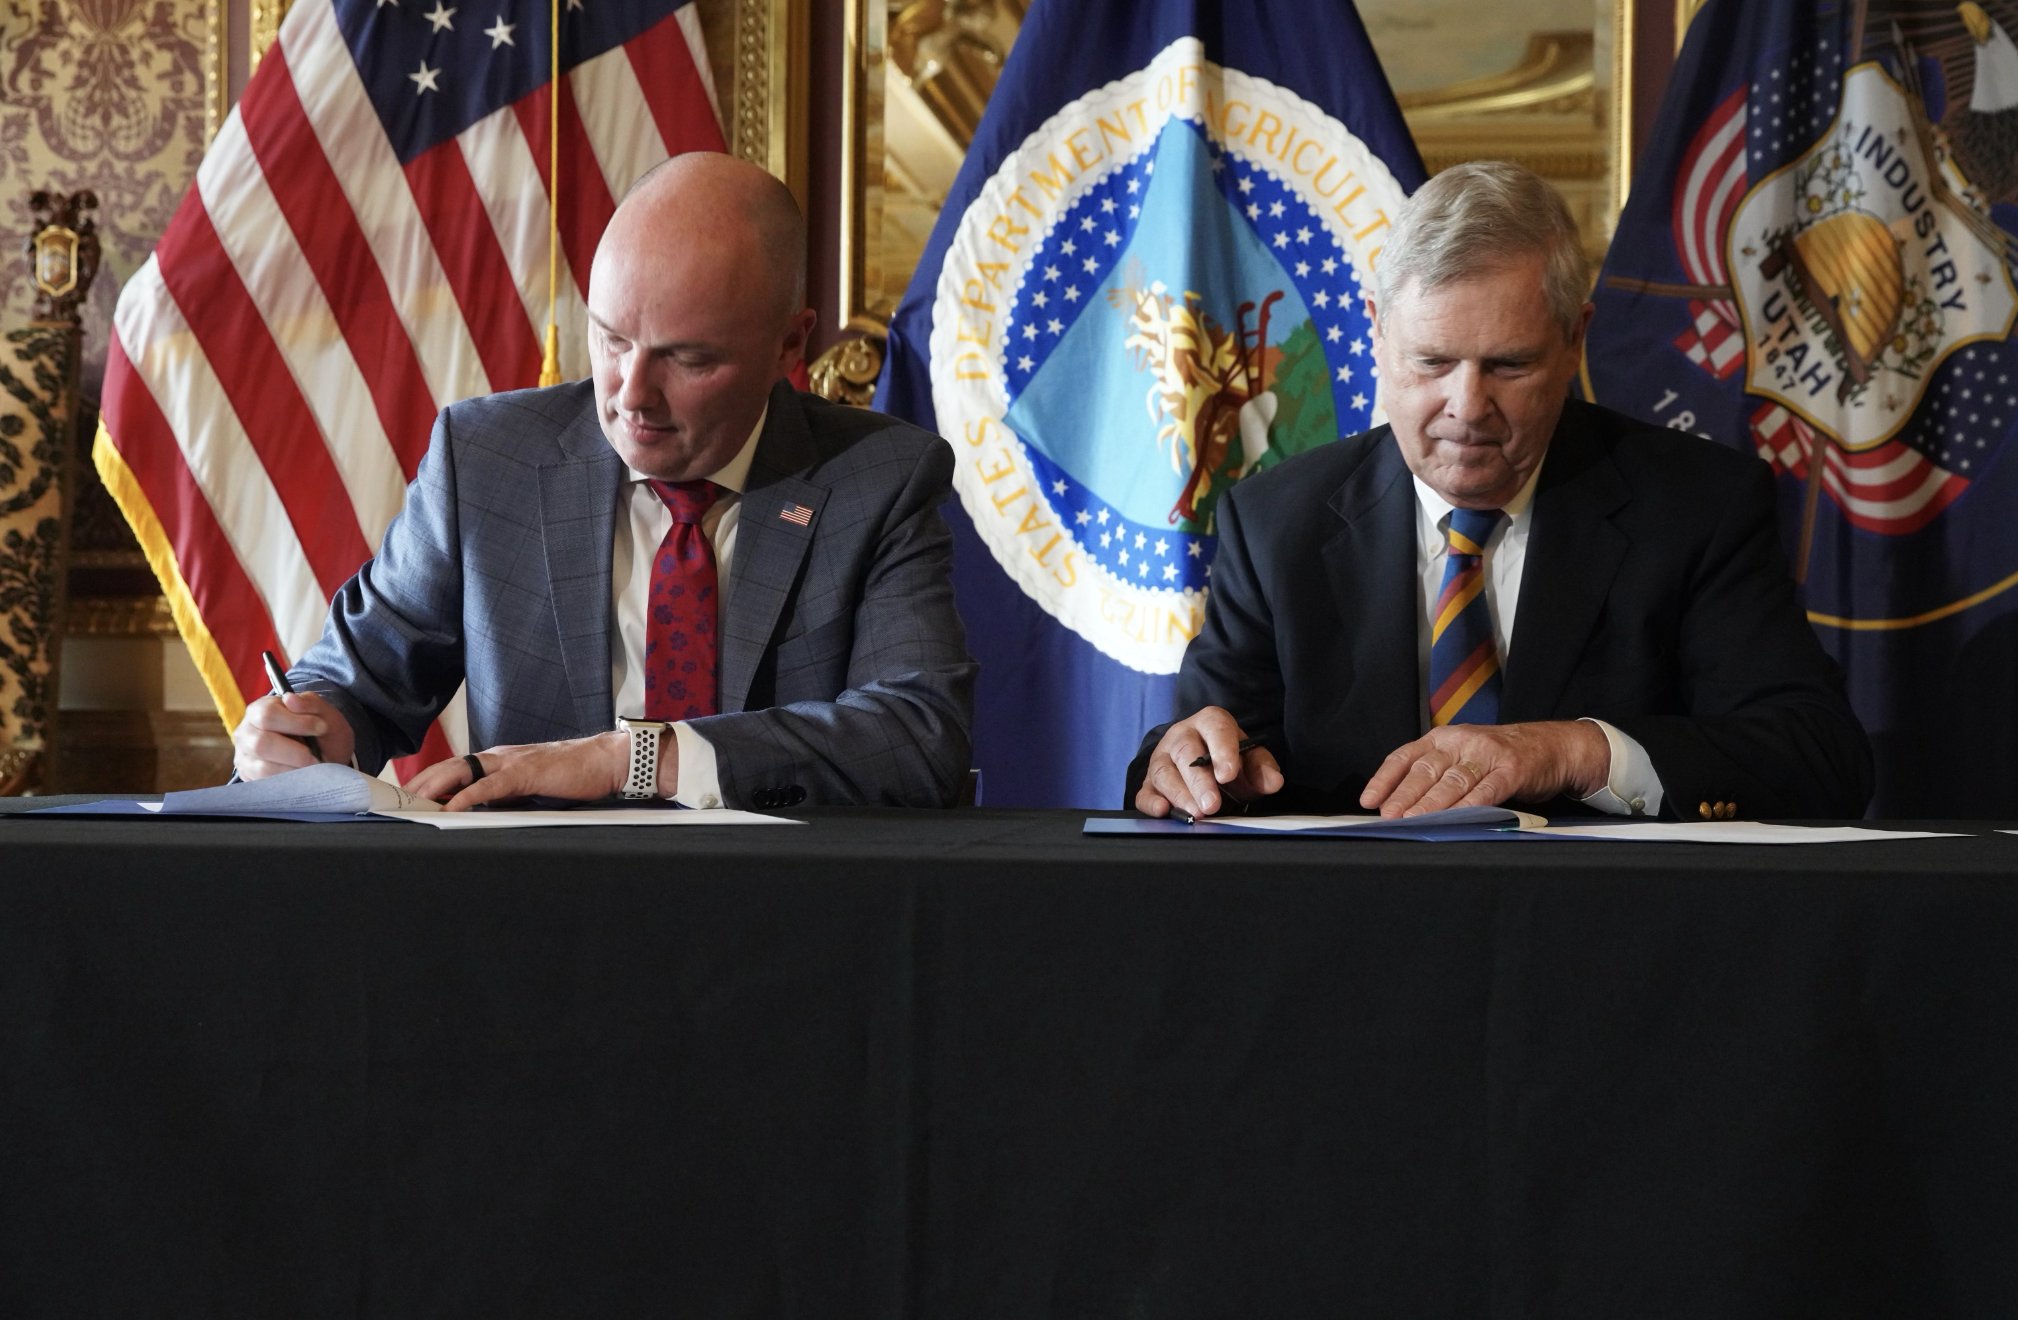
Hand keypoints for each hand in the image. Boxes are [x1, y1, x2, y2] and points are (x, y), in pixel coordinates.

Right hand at [232, 693, 355, 779]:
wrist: (322, 753)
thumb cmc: (319, 731)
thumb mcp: (324, 713)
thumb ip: (311, 703)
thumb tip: (290, 699)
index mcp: (260, 710)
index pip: (268, 715)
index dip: (297, 722)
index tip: (322, 727)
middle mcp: (246, 733)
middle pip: (261, 744)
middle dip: (295, 753)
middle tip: (316, 757)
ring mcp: (245, 757)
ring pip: (263, 768)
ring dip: (294, 770)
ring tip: (313, 768)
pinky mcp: (250, 777)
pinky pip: (266, 784)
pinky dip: (289, 782)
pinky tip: (303, 776)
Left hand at [401, 730, 672, 810]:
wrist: (607, 760)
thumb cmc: (576, 774)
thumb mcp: (532, 786)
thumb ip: (508, 795)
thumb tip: (485, 813)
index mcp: (500, 760)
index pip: (455, 768)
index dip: (429, 782)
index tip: (407, 798)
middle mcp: (499, 757)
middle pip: (448, 767)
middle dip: (419, 785)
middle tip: (395, 803)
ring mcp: (511, 762)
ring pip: (460, 772)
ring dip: (432, 789)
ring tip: (410, 805)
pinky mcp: (525, 774)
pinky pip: (488, 787)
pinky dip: (466, 797)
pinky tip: (451, 808)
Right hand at [1134, 706, 1283, 818]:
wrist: (1201, 760)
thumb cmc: (1227, 759)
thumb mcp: (1250, 760)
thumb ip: (1262, 769)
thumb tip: (1274, 782)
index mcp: (1210, 723)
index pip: (1215, 729)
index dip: (1222, 750)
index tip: (1228, 773)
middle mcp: (1182, 736)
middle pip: (1184, 752)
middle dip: (1198, 780)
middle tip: (1212, 805)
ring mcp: (1162, 758)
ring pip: (1163, 772)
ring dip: (1179, 794)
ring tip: (1196, 814)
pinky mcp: (1149, 781)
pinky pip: (1144, 791)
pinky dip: (1151, 802)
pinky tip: (1163, 811)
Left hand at [1359, 720, 1609, 817]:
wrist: (1551, 746)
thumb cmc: (1498, 756)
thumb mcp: (1461, 756)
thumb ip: (1434, 775)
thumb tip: (1398, 804)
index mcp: (1443, 739)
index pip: (1405, 757)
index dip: (1385, 778)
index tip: (1369, 800)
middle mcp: (1461, 742)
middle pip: (1426, 770)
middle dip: (1404, 795)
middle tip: (1389, 815)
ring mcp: (1487, 755)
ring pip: (1453, 781)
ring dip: (1432, 803)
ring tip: (1413, 819)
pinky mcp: (1512, 769)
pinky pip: (1487, 790)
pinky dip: (1471, 805)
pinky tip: (1457, 818)